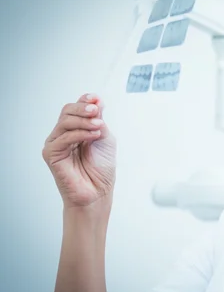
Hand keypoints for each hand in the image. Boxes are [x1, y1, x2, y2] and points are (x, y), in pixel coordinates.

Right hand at [42, 93, 116, 211]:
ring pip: (65, 122)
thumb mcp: (105, 138)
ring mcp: (56, 144)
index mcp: (77, 129)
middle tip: (96, 110)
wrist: (98, 192)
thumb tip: (96, 100)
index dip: (85, 100)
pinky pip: (62, 137)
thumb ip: (98, 120)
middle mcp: (64, 134)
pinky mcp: (51, 154)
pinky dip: (79, 134)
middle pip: (68, 111)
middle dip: (83, 108)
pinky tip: (93, 135)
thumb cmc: (101, 169)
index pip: (76, 108)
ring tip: (98, 126)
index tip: (96, 98)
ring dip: (83, 121)